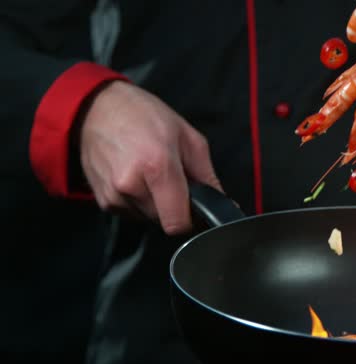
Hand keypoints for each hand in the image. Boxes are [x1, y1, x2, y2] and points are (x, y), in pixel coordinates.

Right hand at [78, 81, 221, 234]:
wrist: (95, 109)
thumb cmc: (143, 116)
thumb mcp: (187, 136)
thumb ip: (207, 175)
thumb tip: (221, 202)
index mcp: (157, 166)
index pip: (177, 223)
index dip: (190, 219)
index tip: (192, 208)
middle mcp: (131, 185)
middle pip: (164, 220)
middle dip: (172, 205)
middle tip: (168, 177)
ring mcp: (114, 195)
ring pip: (148, 217)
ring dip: (154, 203)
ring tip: (149, 173)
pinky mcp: (103, 201)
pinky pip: (131, 212)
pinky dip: (138, 201)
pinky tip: (135, 176)